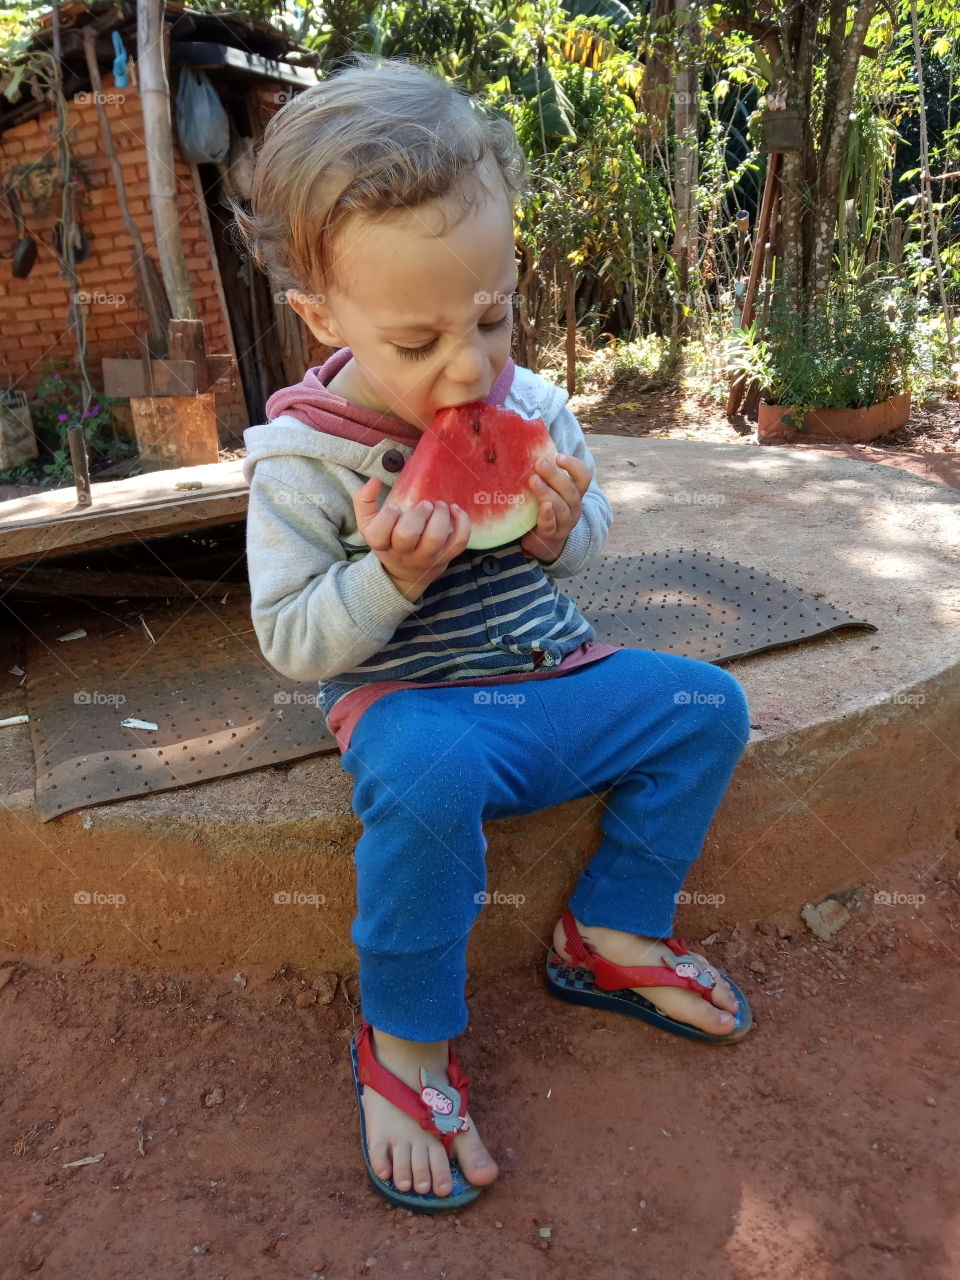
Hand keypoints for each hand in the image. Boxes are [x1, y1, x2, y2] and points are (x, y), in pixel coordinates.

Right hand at [354, 476, 470, 599]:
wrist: (406, 573)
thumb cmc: (388, 541)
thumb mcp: (369, 524)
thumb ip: (364, 501)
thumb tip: (374, 481)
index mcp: (381, 544)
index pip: (379, 534)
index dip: (387, 517)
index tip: (395, 507)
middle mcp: (403, 554)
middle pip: (407, 535)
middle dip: (416, 515)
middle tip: (424, 505)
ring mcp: (426, 557)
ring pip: (435, 539)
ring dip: (439, 516)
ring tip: (439, 505)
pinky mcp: (446, 557)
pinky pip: (459, 542)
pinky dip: (462, 523)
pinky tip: (455, 510)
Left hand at [520, 452, 590, 563]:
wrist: (543, 542)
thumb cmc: (543, 507)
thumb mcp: (549, 489)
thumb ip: (544, 473)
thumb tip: (527, 444)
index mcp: (575, 492)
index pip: (583, 476)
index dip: (574, 465)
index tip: (558, 456)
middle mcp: (574, 506)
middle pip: (570, 490)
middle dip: (555, 475)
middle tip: (539, 463)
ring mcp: (565, 522)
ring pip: (561, 507)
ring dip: (547, 492)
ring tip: (533, 480)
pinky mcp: (552, 534)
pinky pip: (552, 525)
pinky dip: (547, 515)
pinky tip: (543, 507)